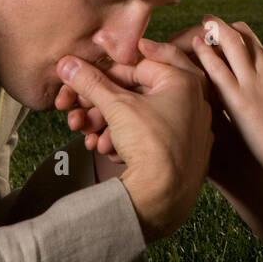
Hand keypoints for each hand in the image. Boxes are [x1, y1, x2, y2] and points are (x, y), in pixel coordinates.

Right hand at [59, 53, 212, 242]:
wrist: (164, 197)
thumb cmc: (150, 145)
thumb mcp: (116, 107)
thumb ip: (91, 82)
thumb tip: (68, 64)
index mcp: (184, 81)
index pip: (138, 66)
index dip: (107, 75)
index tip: (86, 82)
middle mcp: (194, 101)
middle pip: (138, 94)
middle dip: (105, 105)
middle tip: (83, 112)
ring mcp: (191, 128)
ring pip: (142, 117)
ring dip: (112, 125)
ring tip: (93, 137)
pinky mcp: (185, 152)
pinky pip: (153, 137)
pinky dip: (129, 141)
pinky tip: (111, 152)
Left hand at [191, 15, 262, 201]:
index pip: (257, 44)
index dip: (240, 40)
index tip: (226, 41)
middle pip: (243, 35)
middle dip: (224, 27)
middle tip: (209, 22)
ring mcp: (254, 79)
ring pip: (230, 41)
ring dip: (213, 29)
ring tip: (200, 24)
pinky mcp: (239, 98)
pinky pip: (216, 67)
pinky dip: (204, 52)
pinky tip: (193, 47)